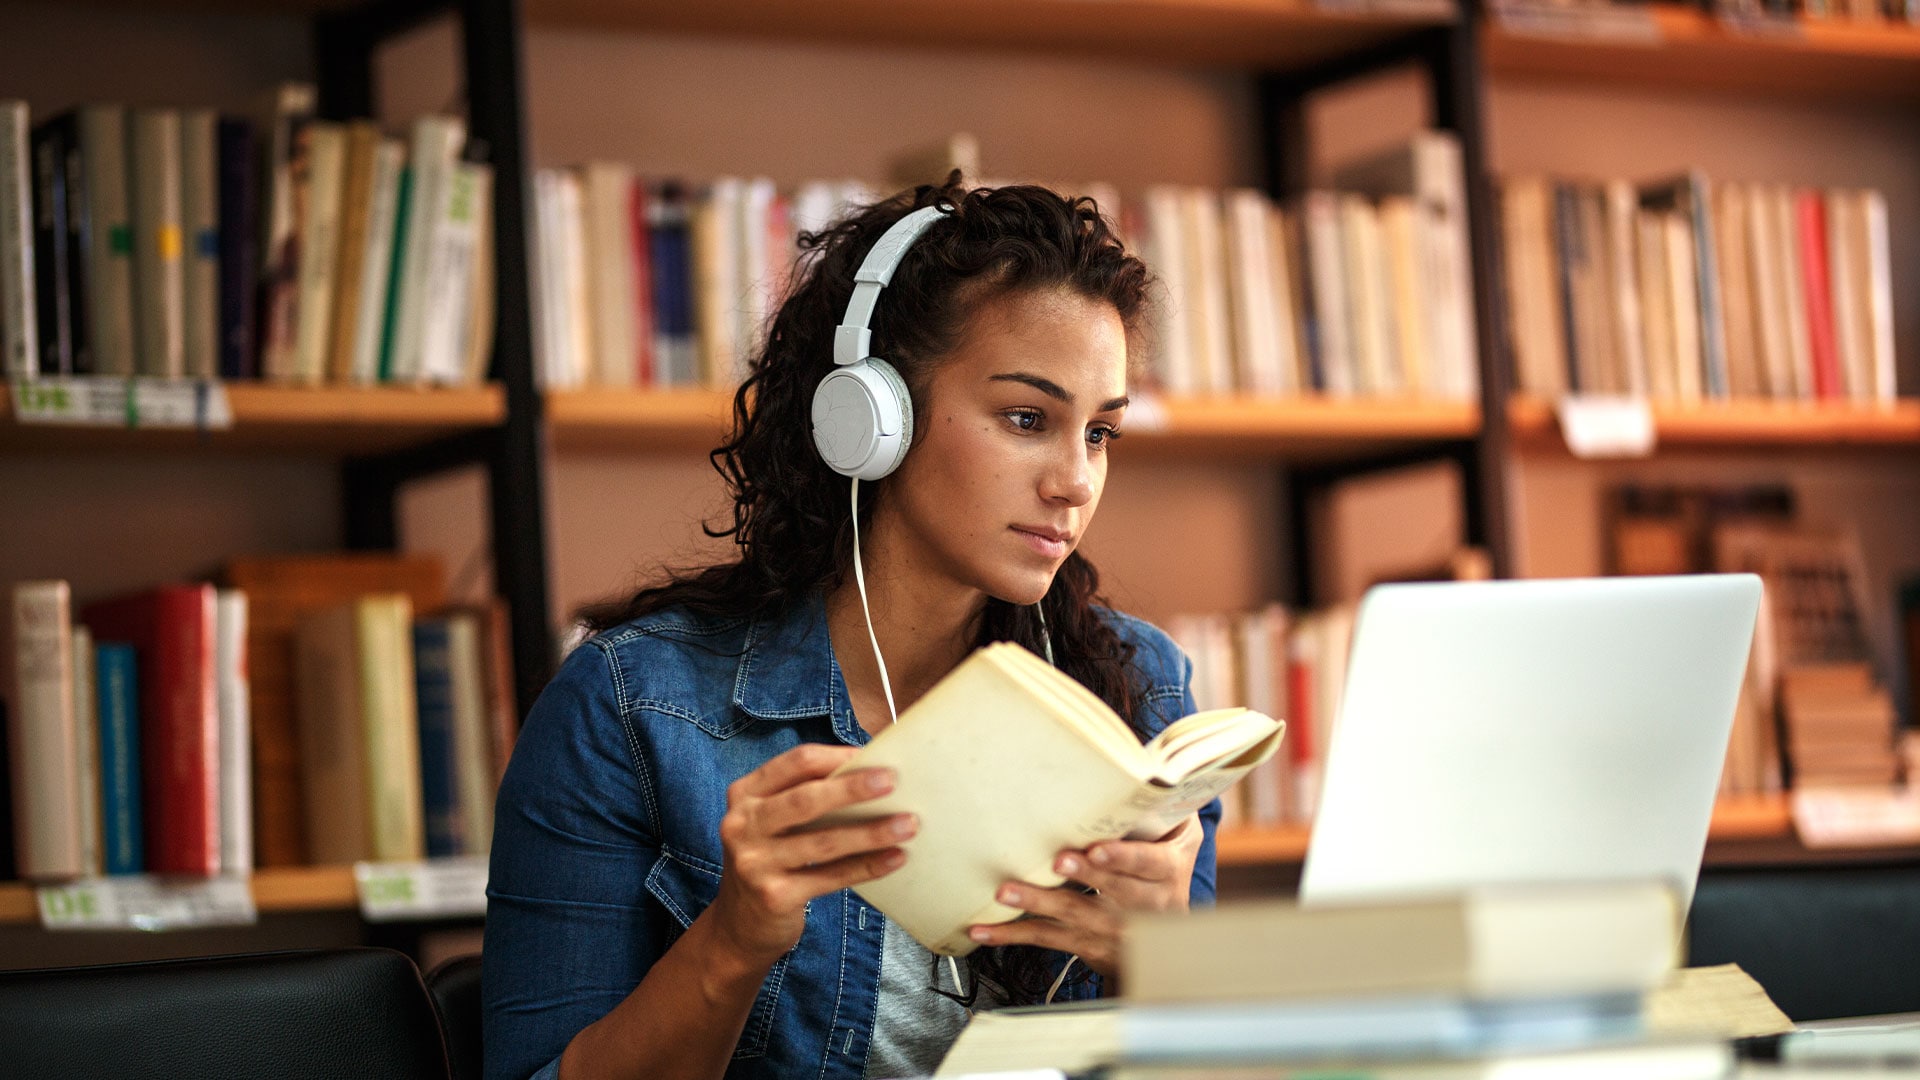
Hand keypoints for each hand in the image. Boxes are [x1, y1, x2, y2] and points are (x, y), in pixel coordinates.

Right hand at [707, 743, 914, 968]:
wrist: (740, 924)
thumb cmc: (771, 859)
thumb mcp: (772, 821)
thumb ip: (806, 796)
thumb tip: (872, 773)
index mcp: (745, 794)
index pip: (795, 763)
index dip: (837, 757)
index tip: (874, 755)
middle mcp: (742, 825)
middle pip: (806, 799)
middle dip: (853, 788)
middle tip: (893, 781)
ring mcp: (755, 863)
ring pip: (823, 841)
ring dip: (871, 832)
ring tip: (908, 824)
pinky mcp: (774, 897)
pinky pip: (831, 877)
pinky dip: (866, 866)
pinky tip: (895, 858)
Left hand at [965, 814, 1203, 978]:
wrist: (1171, 943)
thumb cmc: (1165, 870)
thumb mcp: (1181, 839)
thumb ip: (1166, 806)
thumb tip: (1148, 764)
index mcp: (1167, 871)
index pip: (1147, 863)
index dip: (1122, 857)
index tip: (1097, 849)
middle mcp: (1145, 905)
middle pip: (1111, 890)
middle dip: (1082, 875)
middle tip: (1055, 861)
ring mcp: (1114, 929)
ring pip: (1074, 914)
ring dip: (1038, 903)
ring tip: (1006, 892)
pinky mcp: (1087, 945)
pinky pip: (1048, 939)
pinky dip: (1013, 935)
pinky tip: (984, 931)